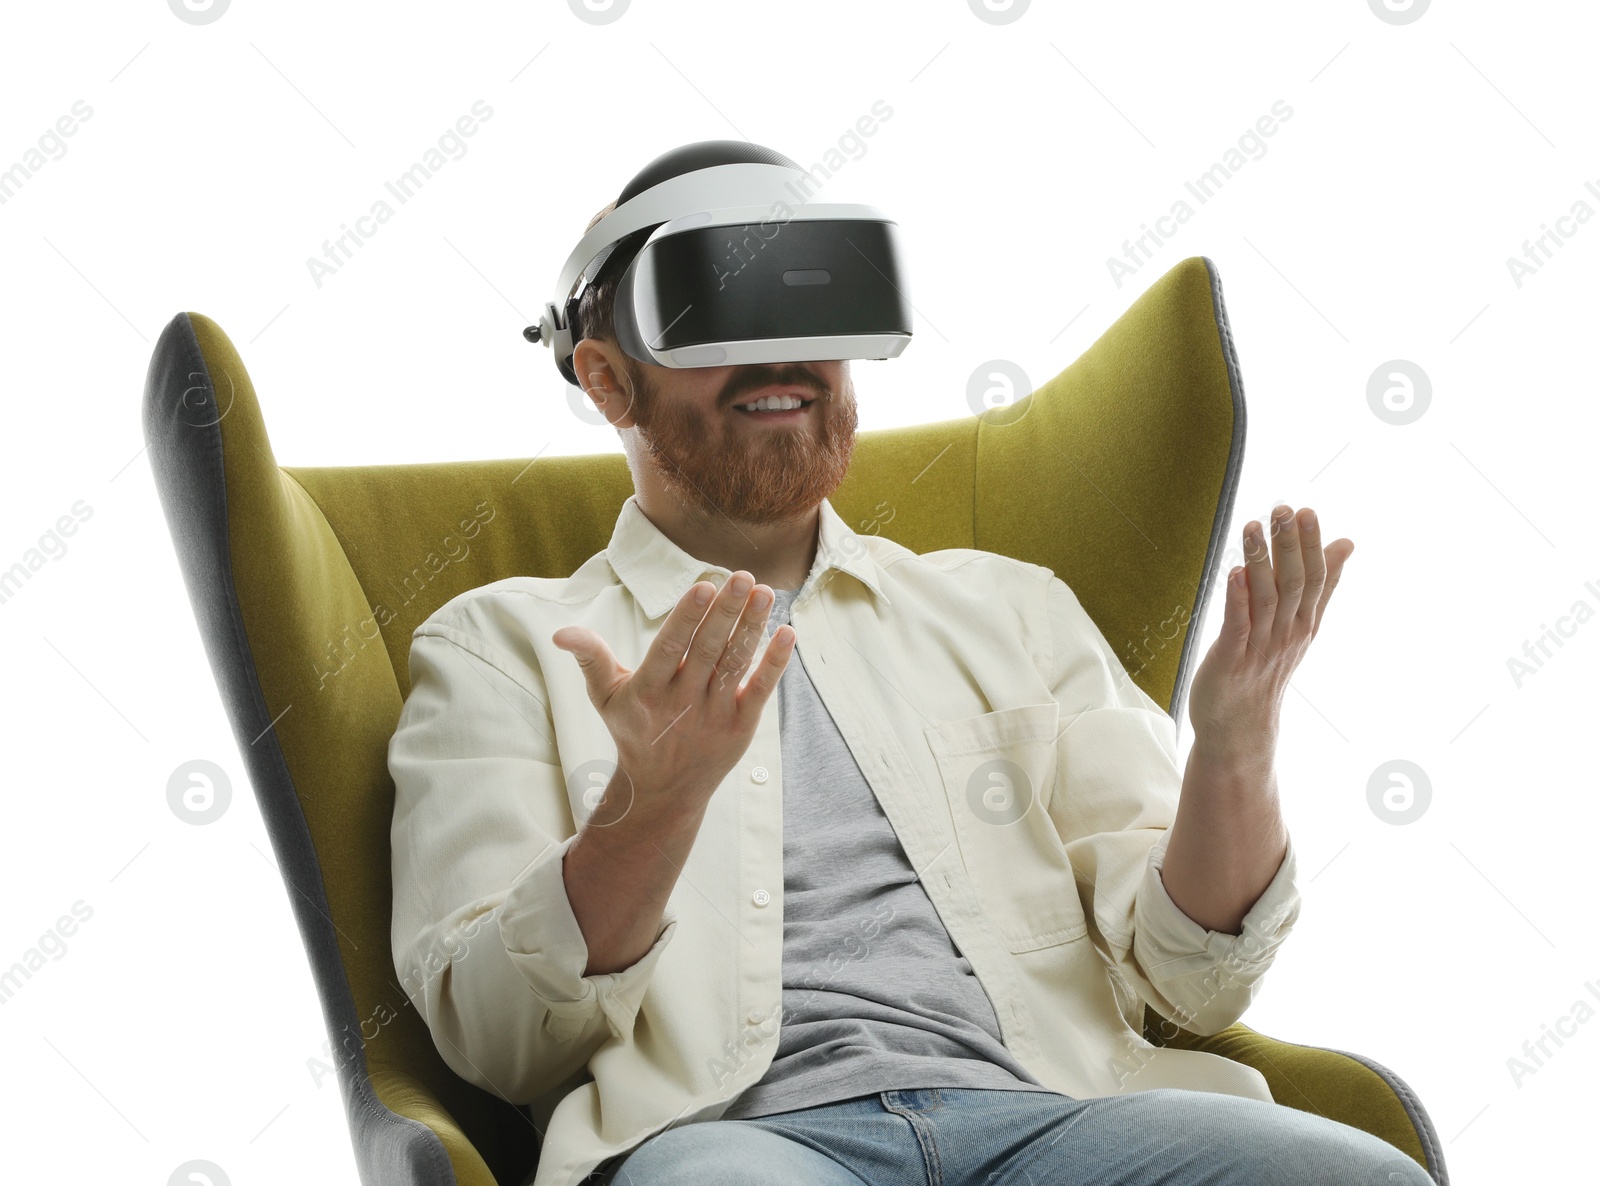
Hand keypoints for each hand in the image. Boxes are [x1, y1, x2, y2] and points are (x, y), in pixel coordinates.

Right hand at [552, 570, 793, 817]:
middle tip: (744, 576)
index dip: (687, 617)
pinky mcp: (741, 725)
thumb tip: (561, 632)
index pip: (669, 647)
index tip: (704, 586)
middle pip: (708, 649)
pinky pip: (761, 690)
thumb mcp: (605, 696)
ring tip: (767, 592)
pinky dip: (775, 663)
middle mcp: (683, 701)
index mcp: (649, 690)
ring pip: (736, 664)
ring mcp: (715, 714)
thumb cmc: (633, 729)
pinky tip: (788, 633)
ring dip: (752, 627)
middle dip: (726, 612)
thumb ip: (590, 658)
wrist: (664, 789)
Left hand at [1187, 505, 1353, 761]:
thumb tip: (1346, 543)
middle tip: (1285, 509)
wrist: (1239, 725)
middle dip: (1290, 546)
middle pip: (1293, 584)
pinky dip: (1237, 599)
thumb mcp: (1299, 624)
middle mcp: (1286, 633)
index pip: (1315, 578)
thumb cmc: (1265, 667)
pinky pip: (1237, 626)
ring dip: (1260, 562)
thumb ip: (1322, 586)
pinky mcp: (1230, 660)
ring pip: (1265, 599)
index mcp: (1303, 622)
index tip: (1308, 511)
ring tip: (1253, 526)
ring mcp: (1259, 647)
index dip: (1312, 545)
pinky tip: (1233, 574)